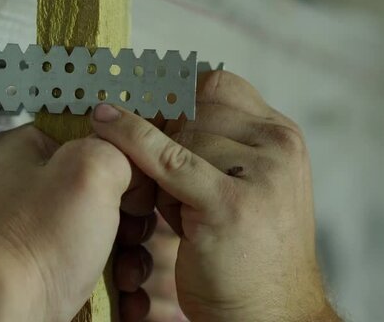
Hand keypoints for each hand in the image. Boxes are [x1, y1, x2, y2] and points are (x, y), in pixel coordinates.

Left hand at [0, 125, 155, 321]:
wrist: (1, 314)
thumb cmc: (40, 239)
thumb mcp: (89, 170)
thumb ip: (119, 149)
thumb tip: (134, 169)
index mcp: (30, 149)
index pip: (94, 136)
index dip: (126, 159)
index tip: (141, 187)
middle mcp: (34, 186)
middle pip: (107, 188)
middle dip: (134, 219)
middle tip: (134, 236)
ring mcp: (43, 229)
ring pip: (108, 231)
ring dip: (132, 255)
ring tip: (128, 277)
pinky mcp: (52, 267)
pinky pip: (98, 263)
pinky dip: (119, 280)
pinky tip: (127, 296)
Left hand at [91, 71, 339, 320]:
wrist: (270, 314)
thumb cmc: (246, 252)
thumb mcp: (242, 185)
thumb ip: (216, 145)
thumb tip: (154, 106)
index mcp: (281, 136)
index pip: (216, 85)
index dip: (174, 95)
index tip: (146, 109)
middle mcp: (278, 146)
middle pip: (194, 107)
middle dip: (166, 134)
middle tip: (166, 180)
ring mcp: (258, 174)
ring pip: (179, 134)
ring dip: (158, 166)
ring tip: (180, 211)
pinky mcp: (229, 204)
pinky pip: (168, 158)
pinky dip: (130, 140)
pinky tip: (102, 122)